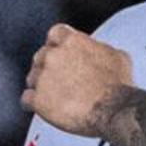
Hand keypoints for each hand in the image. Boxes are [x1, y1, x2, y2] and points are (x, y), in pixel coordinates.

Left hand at [23, 23, 136, 138]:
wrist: (114, 110)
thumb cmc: (119, 85)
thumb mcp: (117, 56)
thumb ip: (99, 49)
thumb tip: (98, 50)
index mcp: (71, 41)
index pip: (55, 35)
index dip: (58, 46)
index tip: (62, 55)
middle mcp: (53, 55)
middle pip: (41, 57)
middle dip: (48, 68)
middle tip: (61, 81)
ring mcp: (43, 77)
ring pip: (32, 78)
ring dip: (41, 86)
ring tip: (57, 98)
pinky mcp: (38, 99)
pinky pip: (26, 99)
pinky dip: (34, 104)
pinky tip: (45, 108)